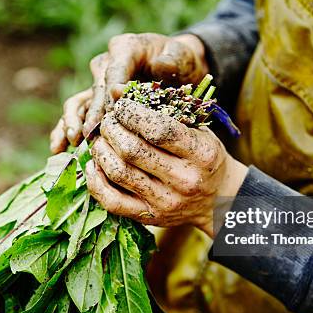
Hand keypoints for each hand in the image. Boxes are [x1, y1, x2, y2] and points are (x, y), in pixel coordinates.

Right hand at [50, 33, 208, 152]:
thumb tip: (158, 67)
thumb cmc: (180, 60)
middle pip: (95, 90)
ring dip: (72, 122)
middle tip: (89, 133)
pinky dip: (66, 129)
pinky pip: (78, 115)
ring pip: (79, 103)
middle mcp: (106, 64)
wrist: (179, 68)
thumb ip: (171, 60)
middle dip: (91, 113)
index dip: (112, 90)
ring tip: (71, 141)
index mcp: (124, 48)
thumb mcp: (181, 55)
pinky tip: (60, 147)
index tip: (114, 110)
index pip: (114, 71)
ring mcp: (99, 83)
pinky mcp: (97, 100)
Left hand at [86, 98, 246, 237]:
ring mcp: (165, 202)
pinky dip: (96, 181)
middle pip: (133, 151)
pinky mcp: (150, 217)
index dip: (133, 114)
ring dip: (101, 150)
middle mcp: (184, 180)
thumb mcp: (201, 132)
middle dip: (112, 129)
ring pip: (119, 173)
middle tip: (108, 120)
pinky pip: (112, 201)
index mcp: (201, 154)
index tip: (123, 105)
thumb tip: (124, 95)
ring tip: (100, 139)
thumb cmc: (204, 157)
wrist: (219, 199)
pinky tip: (93, 164)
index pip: (159, 130)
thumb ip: (170, 115)